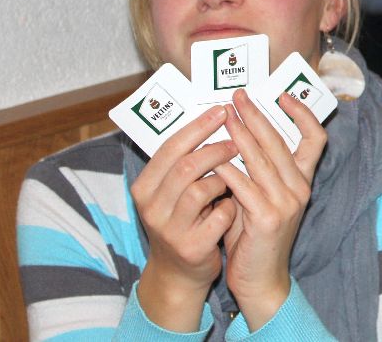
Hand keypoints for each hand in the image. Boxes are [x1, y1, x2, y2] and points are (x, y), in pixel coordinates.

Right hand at [131, 105, 238, 331]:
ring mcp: (169, 230)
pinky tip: (234, 208)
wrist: (179, 272)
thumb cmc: (184, 219)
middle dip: (216, 149)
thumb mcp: (174, 190)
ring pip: (202, 190)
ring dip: (225, 179)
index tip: (222, 110)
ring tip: (236, 177)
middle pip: (186, 166)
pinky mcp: (191, 248)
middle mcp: (151, 208)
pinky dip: (231, 208)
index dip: (198, 127)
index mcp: (144, 187)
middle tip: (237, 139)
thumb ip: (186, 160)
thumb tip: (214, 116)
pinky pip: (219, 217)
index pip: (170, 148)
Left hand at [213, 89, 327, 330]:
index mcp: (303, 181)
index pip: (315, 138)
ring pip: (262, 158)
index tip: (282, 95)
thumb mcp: (263, 197)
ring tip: (225, 117)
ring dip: (241, 134)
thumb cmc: (256, 236)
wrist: (261, 280)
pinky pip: (245, 185)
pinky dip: (228, 169)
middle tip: (238, 97)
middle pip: (281, 140)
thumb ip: (258, 170)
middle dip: (257, 114)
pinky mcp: (267, 218)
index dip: (302, 113)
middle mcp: (300, 188)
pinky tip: (214, 158)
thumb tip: (238, 135)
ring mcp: (286, 203)